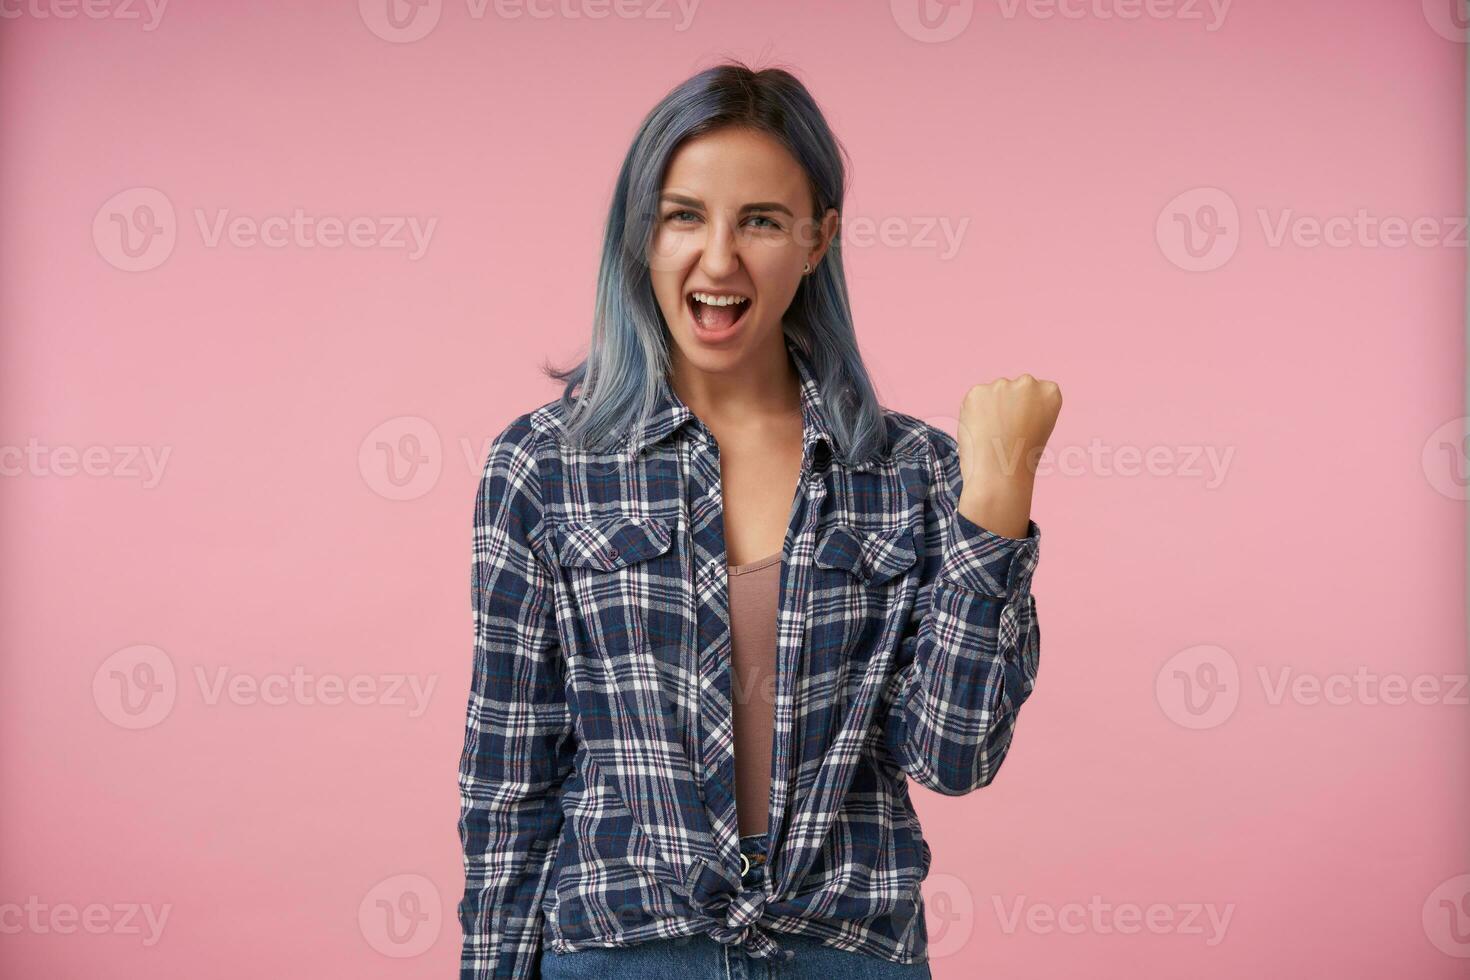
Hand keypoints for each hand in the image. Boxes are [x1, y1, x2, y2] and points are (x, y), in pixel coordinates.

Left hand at [954, 374, 1062, 537]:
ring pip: (992, 394)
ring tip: (991, 436)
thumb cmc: (1021, 460)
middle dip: (1006, 406)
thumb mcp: (1040, 429)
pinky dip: (972, 414)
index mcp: (1051, 392)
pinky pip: (974, 400)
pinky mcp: (977, 391)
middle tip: (1003, 433)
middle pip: (1013, 389)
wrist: (1000, 475)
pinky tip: (979, 431)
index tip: (1023, 427)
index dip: (1026, 412)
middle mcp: (1028, 382)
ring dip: (989, 409)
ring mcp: (1001, 384)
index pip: (1036, 392)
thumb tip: (1004, 403)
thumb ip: (1028, 408)